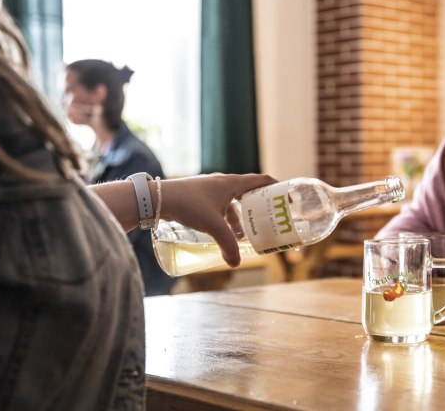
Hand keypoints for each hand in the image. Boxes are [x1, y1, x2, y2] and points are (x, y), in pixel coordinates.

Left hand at [160, 174, 277, 265]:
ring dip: (240, 217)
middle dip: (259, 207)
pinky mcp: (199, 197)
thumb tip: (236, 264)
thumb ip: (227, 244)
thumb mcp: (212, 225)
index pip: (261, 180)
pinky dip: (226, 219)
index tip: (287, 197)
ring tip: (244, 235)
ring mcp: (210, 190)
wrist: (158, 198)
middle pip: (248, 193)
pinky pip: (220, 207)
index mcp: (231, 183)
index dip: (276, 187)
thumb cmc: (188, 204)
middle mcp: (223, 183)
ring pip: (232, 203)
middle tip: (268, 221)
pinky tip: (223, 232)